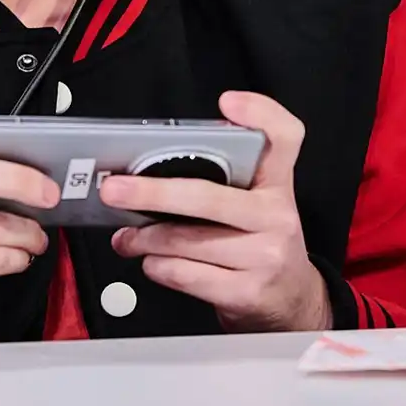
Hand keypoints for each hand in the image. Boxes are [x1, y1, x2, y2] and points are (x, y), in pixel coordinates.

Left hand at [100, 91, 331, 333]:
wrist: (291, 302)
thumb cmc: (260, 243)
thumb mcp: (257, 205)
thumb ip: (223, 181)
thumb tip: (151, 171)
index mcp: (277, 185)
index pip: (283, 138)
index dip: (261, 114)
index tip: (228, 102)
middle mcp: (277, 216)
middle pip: (207, 196)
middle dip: (151, 192)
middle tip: (114, 190)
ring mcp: (264, 256)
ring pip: (185, 241)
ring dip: (143, 239)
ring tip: (126, 237)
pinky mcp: (246, 292)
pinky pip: (184, 274)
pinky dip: (156, 266)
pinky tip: (151, 261)